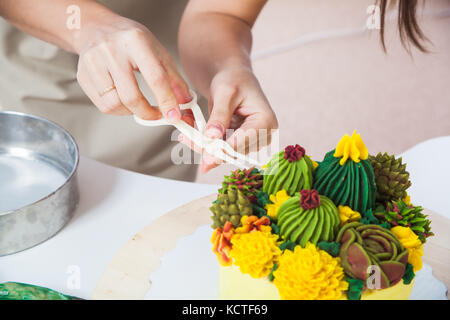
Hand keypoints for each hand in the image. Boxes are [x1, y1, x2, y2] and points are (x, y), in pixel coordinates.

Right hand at [75, 15, 193, 123]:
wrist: (96, 28)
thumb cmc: (130, 40)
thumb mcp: (157, 52)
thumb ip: (174, 79)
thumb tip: (186, 103)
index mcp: (136, 41)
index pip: (155, 77)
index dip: (167, 101)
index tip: (174, 116)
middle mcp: (112, 51)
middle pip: (131, 96)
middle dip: (148, 113)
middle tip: (156, 115)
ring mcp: (94, 63)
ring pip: (115, 104)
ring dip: (131, 112)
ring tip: (138, 104)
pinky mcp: (83, 75)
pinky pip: (103, 105)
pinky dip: (118, 110)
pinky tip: (124, 101)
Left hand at [179, 67, 277, 172]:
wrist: (233, 78)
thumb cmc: (233, 80)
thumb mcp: (225, 93)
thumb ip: (219, 115)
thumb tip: (212, 136)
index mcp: (266, 120)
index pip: (245, 141)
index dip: (225, 151)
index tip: (207, 159)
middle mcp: (263, 134)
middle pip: (235, 151)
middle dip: (211, 149)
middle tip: (187, 142)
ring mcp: (252, 140)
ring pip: (226, 153)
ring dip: (207, 148)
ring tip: (187, 137)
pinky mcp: (240, 143)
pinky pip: (222, 149)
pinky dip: (207, 144)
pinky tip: (192, 137)